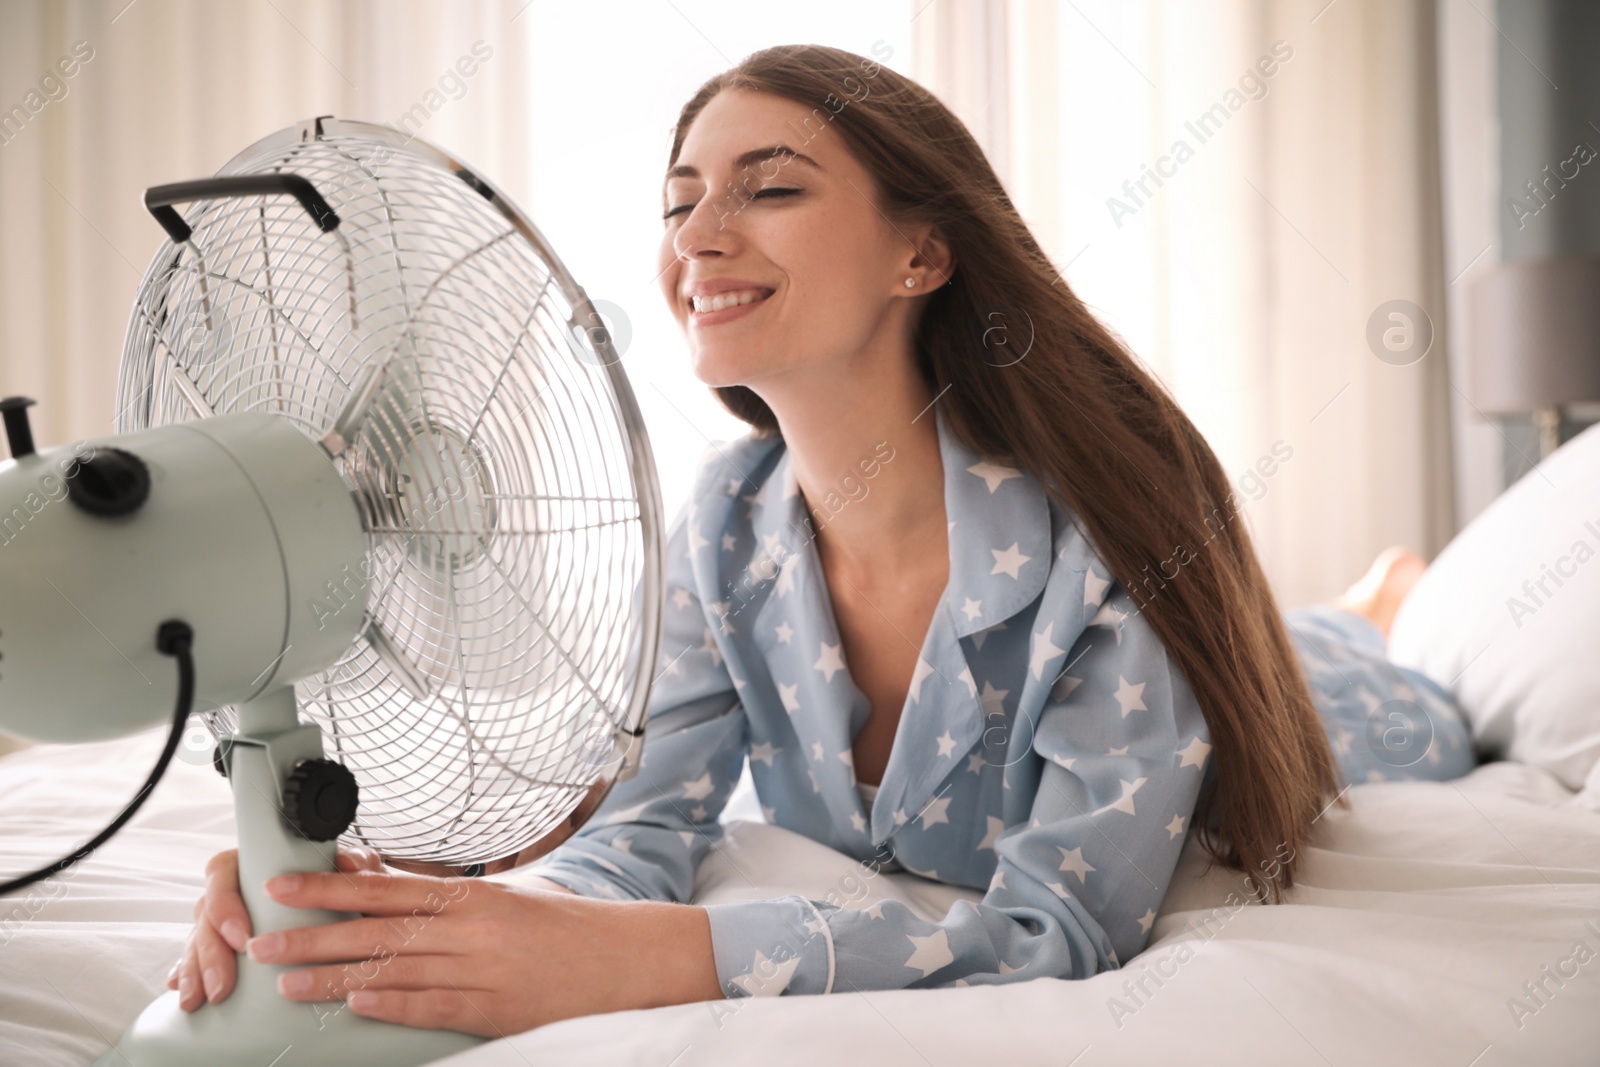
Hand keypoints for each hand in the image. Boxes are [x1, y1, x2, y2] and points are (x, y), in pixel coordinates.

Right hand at [167, 846, 387, 1010]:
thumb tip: (350, 864)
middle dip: (210, 953)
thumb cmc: (345, 887)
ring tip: (202, 999)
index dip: (226, 904)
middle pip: (206, 914)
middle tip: (223, 984)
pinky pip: (194, 962)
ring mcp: (222, 920)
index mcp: (253, 863)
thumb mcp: (353, 873)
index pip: (224, 872)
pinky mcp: (220, 948)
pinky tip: (189, 998)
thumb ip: (355, 863)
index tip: (243, 936)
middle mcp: (233, 890)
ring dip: (197, 972)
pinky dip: (190, 980)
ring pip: (197, 941)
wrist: (352, 911)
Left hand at [249, 866, 721, 1034]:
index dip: (330, 886)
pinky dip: (392, 1005)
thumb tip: (385, 896)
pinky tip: (355, 1005)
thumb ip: (449, 906)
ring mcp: (483, 969)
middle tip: (262, 940)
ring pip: (394, 970)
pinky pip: (433, 1006)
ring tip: (287, 983)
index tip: (284, 886)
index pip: (386, 887)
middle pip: (378, 930)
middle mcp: (473, 928)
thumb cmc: (564, 931)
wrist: (626, 960)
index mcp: (473, 897)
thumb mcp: (506, 903)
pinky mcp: (495, 1009)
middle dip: (314, 935)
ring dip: (334, 977)